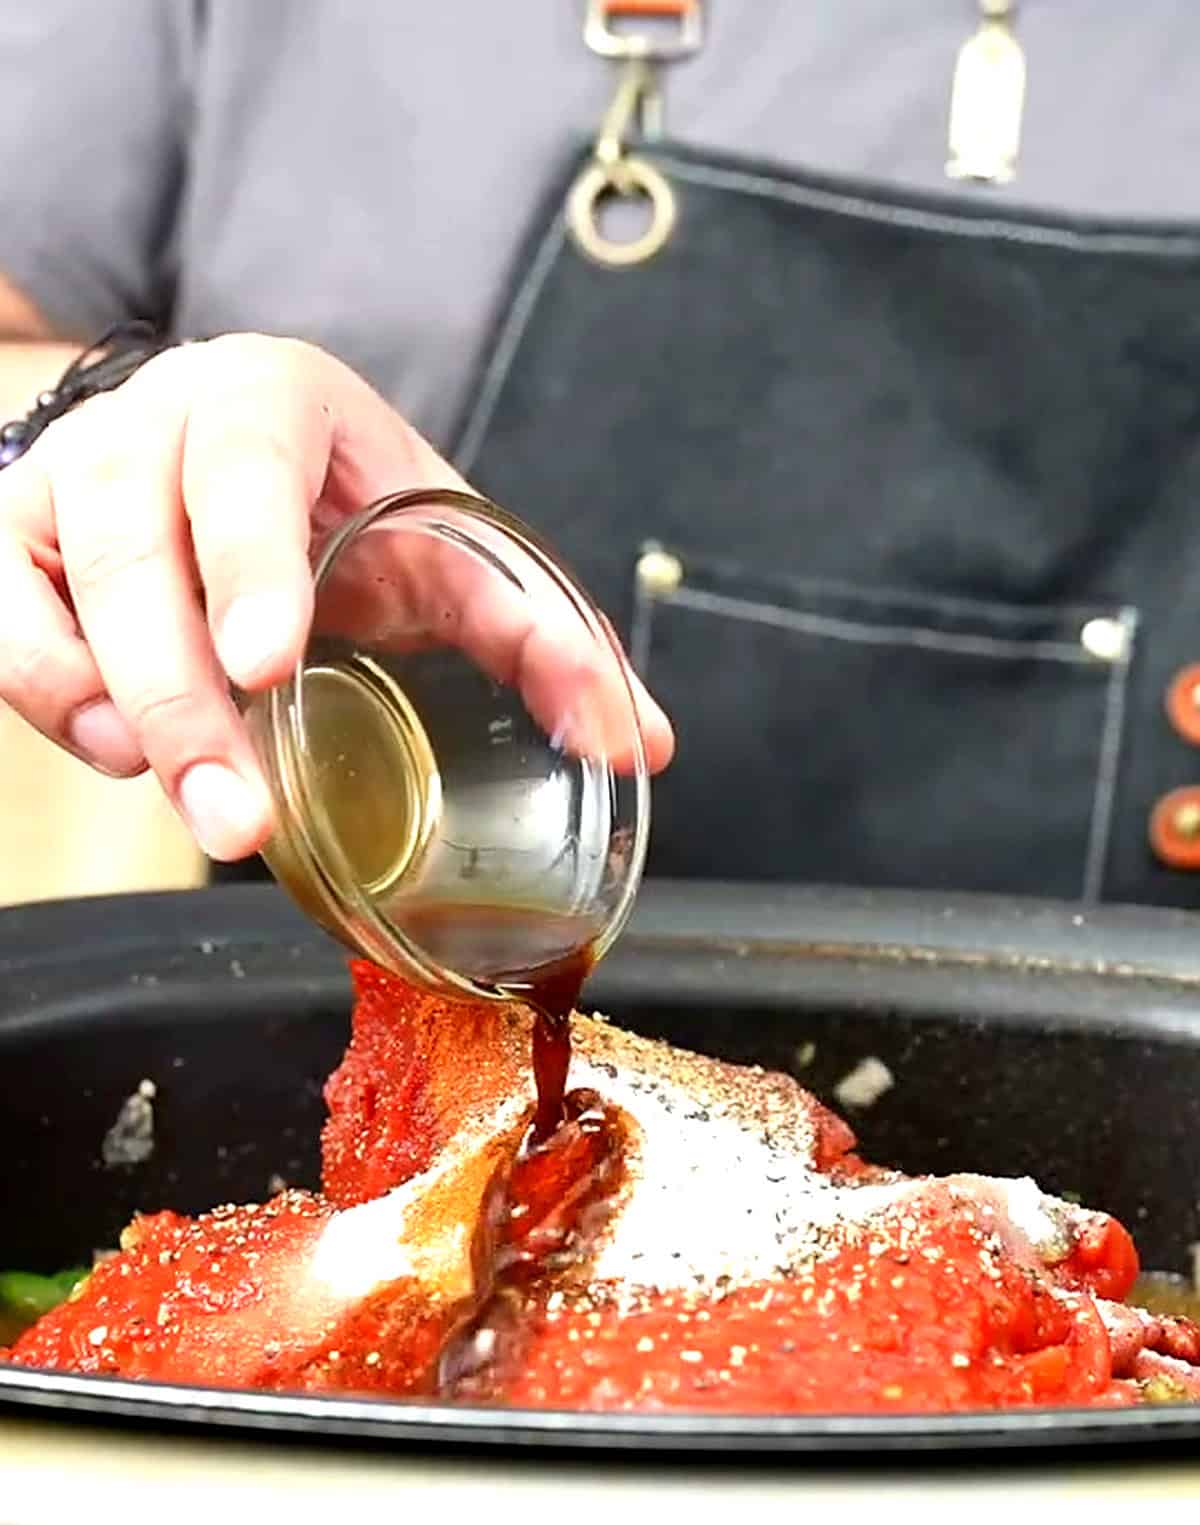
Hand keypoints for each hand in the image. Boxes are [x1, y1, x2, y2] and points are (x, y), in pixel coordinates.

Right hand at [0, 335, 673, 860]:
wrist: (223, 454)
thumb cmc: (342, 501)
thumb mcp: (449, 544)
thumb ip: (542, 635)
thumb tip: (641, 741)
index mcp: (270, 398)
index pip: (245, 458)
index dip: (249, 559)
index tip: (270, 662)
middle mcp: (155, 425)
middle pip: (137, 550)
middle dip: (185, 697)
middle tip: (240, 814)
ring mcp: (71, 480)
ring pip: (58, 592)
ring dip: (112, 711)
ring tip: (192, 796)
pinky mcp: (18, 543)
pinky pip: (4, 627)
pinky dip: (51, 697)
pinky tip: (123, 752)